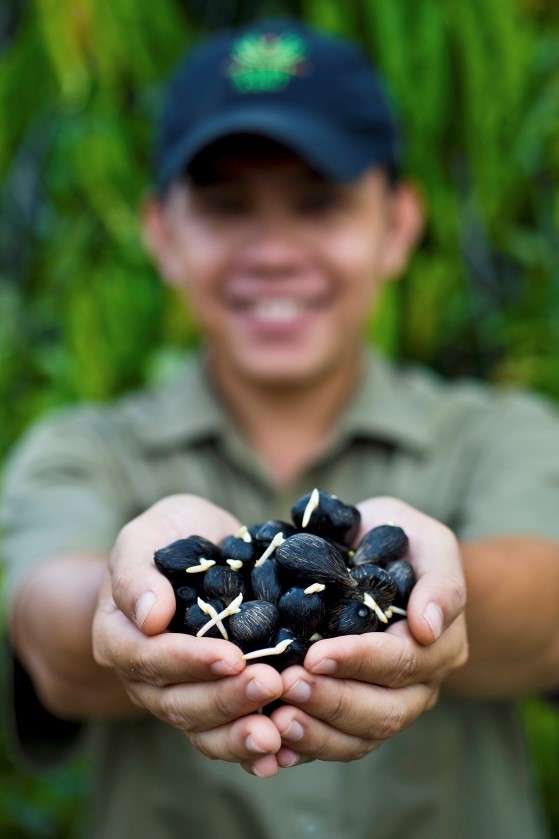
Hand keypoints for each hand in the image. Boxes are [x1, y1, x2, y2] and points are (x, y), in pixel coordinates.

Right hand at [92, 495, 284, 775]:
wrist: (195, 545)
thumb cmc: (168, 534)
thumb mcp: (146, 536)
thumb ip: (138, 574)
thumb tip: (150, 617)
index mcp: (119, 636)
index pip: (147, 659)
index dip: (187, 661)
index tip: (231, 657)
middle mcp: (144, 677)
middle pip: (178, 702)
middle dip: (224, 699)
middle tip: (270, 684)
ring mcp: (178, 694)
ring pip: (202, 728)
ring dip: (239, 734)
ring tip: (277, 734)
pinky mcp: (212, 702)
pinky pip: (226, 735)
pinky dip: (252, 751)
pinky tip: (283, 755)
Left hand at [270, 497, 467, 767]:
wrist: (375, 553)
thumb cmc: (397, 539)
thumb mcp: (426, 540)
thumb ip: (439, 579)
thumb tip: (428, 627)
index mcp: (437, 644)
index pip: (402, 661)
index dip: (359, 661)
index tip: (315, 654)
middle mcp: (419, 685)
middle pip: (383, 711)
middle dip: (333, 701)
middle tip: (287, 685)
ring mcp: (388, 706)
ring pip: (360, 738)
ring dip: (317, 733)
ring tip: (275, 719)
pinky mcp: (355, 720)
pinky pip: (335, 746)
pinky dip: (304, 750)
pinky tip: (272, 744)